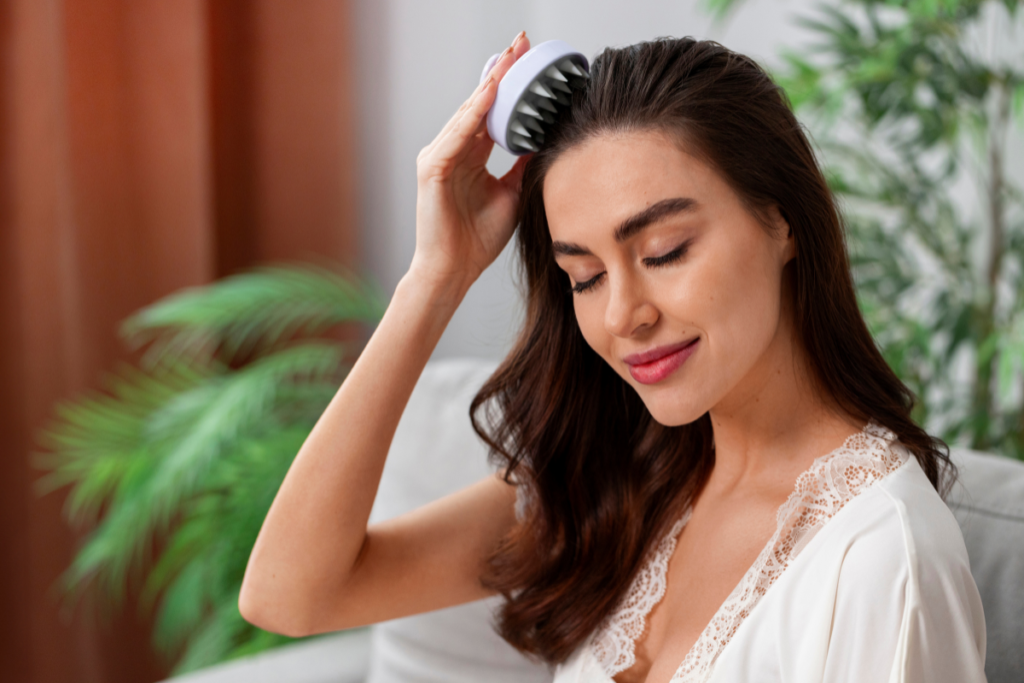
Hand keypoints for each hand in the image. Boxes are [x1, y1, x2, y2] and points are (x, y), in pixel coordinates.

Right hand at [409, 31, 532, 293]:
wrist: (454, 271)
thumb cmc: (478, 240)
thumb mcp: (513, 193)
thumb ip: (523, 164)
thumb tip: (545, 139)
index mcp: (469, 156)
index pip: (491, 112)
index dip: (509, 85)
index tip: (528, 58)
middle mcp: (452, 151)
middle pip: (478, 103)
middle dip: (500, 72)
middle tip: (521, 42)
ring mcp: (439, 157)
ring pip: (468, 113)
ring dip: (489, 84)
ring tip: (509, 58)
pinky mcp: (431, 169)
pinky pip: (456, 135)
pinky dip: (473, 114)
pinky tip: (490, 94)